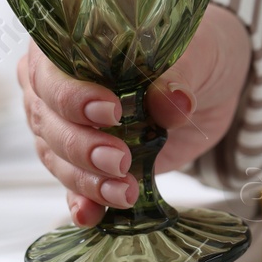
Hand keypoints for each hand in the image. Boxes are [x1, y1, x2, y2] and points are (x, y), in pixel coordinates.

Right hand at [16, 4, 252, 226]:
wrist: (212, 81)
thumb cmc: (194, 50)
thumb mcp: (196, 53)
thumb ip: (179, 74)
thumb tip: (172, 100)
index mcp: (69, 46)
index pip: (53, 73)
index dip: (74, 97)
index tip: (111, 112)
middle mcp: (58, 86)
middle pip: (49, 121)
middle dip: (83, 147)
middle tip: (119, 160)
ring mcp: (70, 125)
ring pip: (58, 157)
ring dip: (88, 180)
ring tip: (124, 191)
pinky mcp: (90, 160)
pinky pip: (73, 185)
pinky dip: (82, 201)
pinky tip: (91, 215)